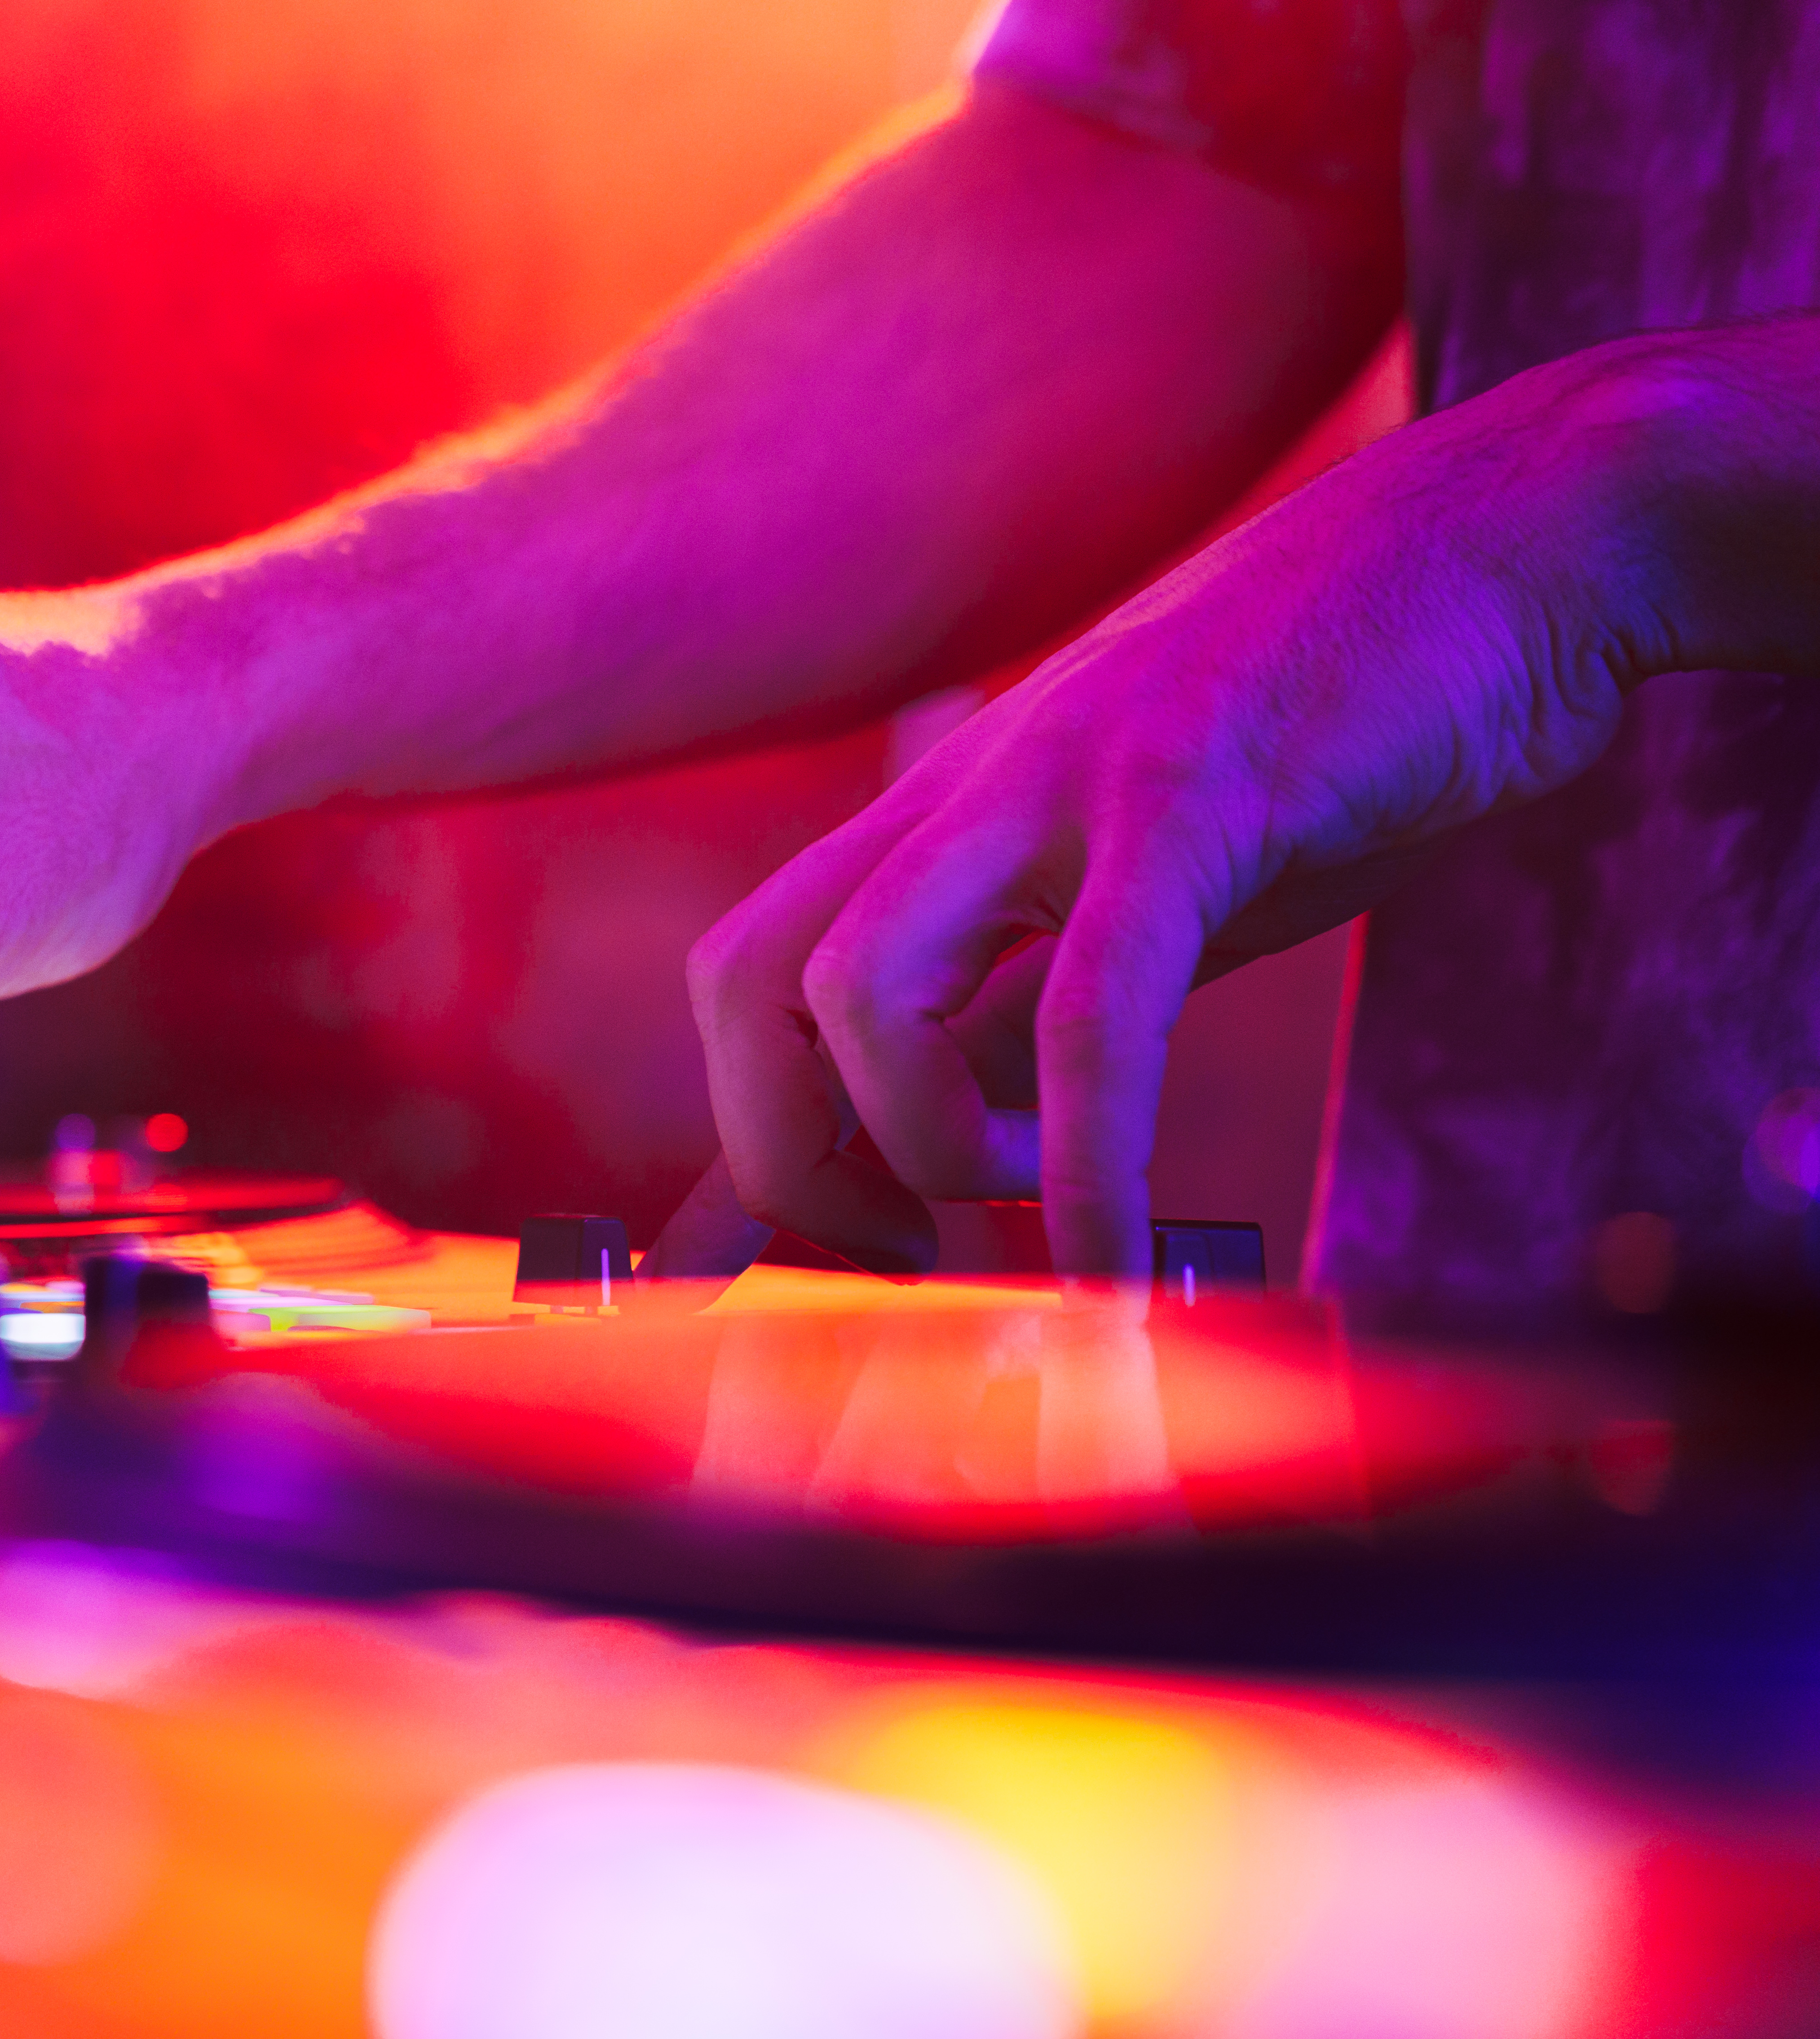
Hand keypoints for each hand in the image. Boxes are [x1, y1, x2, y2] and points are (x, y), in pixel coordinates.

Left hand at [684, 351, 1647, 1279]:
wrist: (1528, 542)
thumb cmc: (1352, 726)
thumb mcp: (1153, 881)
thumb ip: (1036, 995)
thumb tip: (963, 1126)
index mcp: (952, 807)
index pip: (757, 974)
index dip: (752, 1135)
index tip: (809, 1251)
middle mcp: (970, 786)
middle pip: (749, 983)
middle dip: (785, 1155)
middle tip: (906, 1248)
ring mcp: (1069, 779)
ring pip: (866, 989)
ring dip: (923, 1148)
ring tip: (1031, 1207)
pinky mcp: (1197, 796)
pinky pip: (1088, 1011)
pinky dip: (1082, 1164)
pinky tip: (1109, 1256)